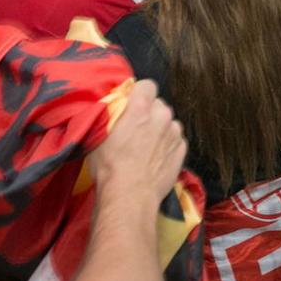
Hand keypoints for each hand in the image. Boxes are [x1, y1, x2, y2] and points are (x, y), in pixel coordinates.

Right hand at [89, 80, 186, 208]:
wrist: (130, 194)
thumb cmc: (110, 166)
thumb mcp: (98, 134)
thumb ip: (110, 113)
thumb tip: (112, 105)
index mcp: (141, 108)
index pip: (147, 85)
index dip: (139, 93)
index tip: (132, 104)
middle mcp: (162, 115)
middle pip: (158, 105)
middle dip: (149, 113)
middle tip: (136, 130)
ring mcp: (174, 133)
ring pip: (168, 123)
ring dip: (160, 129)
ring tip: (145, 147)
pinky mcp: (182, 149)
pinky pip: (175, 140)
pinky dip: (167, 145)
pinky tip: (154, 158)